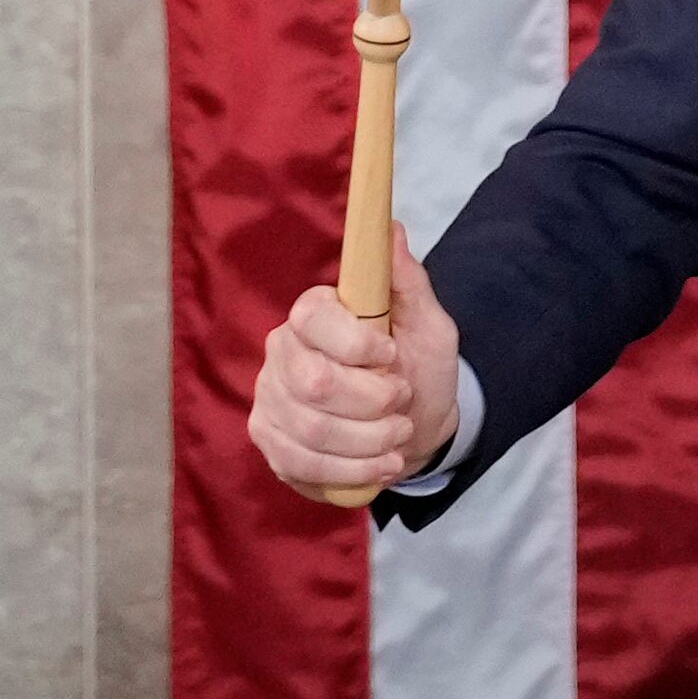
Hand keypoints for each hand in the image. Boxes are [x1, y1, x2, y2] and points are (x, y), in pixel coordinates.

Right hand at [249, 221, 462, 502]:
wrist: (415, 426)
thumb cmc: (417, 366)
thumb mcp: (427, 323)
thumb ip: (407, 281)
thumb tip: (394, 229)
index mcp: (314, 314)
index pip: (312, 319)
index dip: (356, 344)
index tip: (391, 355)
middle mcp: (282, 354)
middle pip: (313, 384)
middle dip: (373, 401)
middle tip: (401, 400)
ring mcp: (270, 401)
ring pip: (311, 430)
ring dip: (370, 439)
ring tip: (399, 434)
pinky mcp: (272, 445)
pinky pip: (302, 465)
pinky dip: (353, 469)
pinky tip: (383, 463)